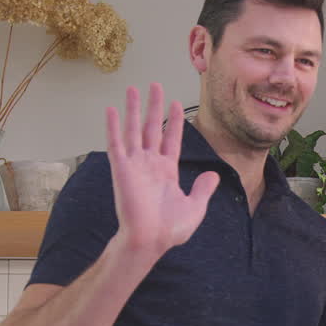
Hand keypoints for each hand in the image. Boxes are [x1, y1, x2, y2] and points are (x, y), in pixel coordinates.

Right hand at [106, 83, 218, 257]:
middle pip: (152, 127)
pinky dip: (113, 126)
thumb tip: (213, 175)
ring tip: (133, 88)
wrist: (150, 240)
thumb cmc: (169, 230)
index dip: (174, 121)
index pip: (171, 139)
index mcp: (167, 171)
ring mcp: (135, 165)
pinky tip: (111, 109)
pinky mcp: (121, 169)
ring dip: (133, 109)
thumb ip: (203, 189)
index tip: (176, 103)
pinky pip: (116, 143)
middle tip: (155, 85)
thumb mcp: (195, 207)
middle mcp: (150, 164)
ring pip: (134, 129)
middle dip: (154, 106)